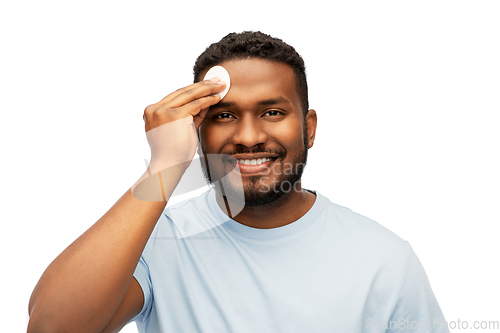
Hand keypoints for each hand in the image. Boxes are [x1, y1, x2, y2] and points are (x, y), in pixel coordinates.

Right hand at [132, 78, 225, 200]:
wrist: (169, 166)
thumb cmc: (174, 153)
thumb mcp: (181, 129)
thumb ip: (190, 115)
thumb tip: (205, 101)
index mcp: (151, 112)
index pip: (175, 96)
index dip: (192, 89)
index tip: (205, 85)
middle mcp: (154, 109)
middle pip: (182, 92)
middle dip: (201, 85)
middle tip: (216, 80)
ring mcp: (162, 111)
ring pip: (189, 95)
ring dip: (207, 89)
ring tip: (220, 86)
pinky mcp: (174, 115)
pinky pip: (195, 104)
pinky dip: (208, 100)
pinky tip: (217, 97)